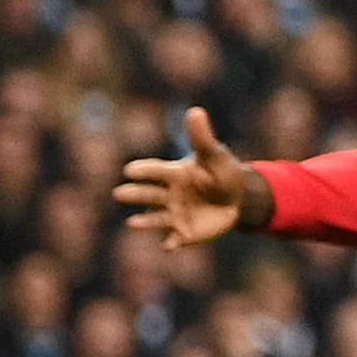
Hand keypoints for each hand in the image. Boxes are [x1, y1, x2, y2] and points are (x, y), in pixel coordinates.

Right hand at [113, 107, 267, 248]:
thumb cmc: (221, 172)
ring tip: (132, 223)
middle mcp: (169, 194)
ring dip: (145, 221)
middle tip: (119, 193)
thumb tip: (195, 111)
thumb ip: (202, 138)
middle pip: (149, 194)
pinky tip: (168, 245)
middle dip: (135, 194)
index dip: (144, 170)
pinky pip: (175, 239)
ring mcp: (175, 214)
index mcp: (173, 173)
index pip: (155, 171)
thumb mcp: (215, 155)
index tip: (130, 170)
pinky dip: (171, 242)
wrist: (237, 198)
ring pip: (156, 218)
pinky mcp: (184, 233)